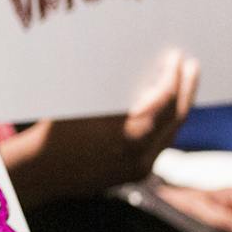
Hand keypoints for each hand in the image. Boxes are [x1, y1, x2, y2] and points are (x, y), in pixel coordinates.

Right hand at [6, 51, 198, 205]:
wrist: (40, 170)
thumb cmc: (55, 128)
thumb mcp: (85, 100)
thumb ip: (117, 89)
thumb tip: (145, 67)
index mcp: (125, 130)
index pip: (164, 99)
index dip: (173, 76)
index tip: (176, 58)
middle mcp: (138, 153)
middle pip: (176, 117)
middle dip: (185, 89)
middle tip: (190, 66)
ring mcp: (139, 167)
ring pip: (171, 133)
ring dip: (178, 106)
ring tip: (182, 86)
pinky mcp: (136, 174)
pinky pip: (160, 145)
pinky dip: (165, 125)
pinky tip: (165, 110)